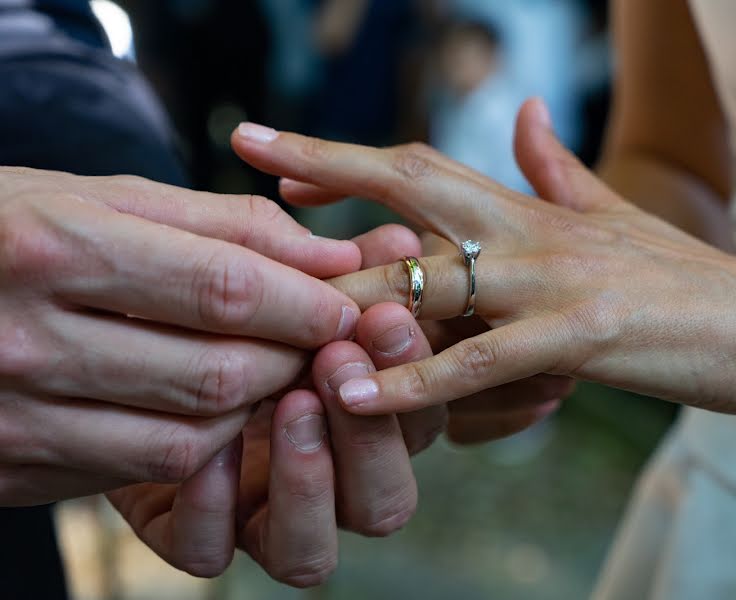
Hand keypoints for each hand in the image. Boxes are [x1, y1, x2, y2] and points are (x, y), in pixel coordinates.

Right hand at [0, 167, 360, 504]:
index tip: (345, 304)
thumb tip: (331, 254)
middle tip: (321, 341)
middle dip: (293, 360)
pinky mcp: (17, 468)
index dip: (305, 302)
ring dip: (255, 409)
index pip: (224, 289)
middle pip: (218, 374)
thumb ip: (224, 223)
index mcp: (51, 246)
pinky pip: (145, 469)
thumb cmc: (12, 229)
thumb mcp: (102, 197)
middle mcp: (27, 340)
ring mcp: (16, 417)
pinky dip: (202, 440)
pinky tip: (210, 402)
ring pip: (190, 439)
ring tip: (271, 368)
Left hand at [107, 224, 438, 584]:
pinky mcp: (189, 530)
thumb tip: (401, 243)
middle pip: (383, 504)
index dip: (411, 374)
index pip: (415, 417)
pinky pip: (213, 550)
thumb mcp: (266, 267)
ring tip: (291, 406)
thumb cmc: (210, 297)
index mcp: (356, 417)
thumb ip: (330, 265)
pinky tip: (208, 444)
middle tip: (334, 361)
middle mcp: (319, 477)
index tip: (385, 317)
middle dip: (371, 436)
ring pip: (311, 553)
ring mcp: (256, 512)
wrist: (106, 328)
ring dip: (310, 483)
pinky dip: (214, 505)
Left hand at [232, 102, 735, 416]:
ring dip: (354, 301)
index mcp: (529, 207)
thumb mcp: (612, 214)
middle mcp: (531, 231)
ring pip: (433, 281)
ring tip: (284, 323)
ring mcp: (554, 281)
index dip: (344, 158)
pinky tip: (361, 395)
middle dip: (326, 183)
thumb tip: (524, 111)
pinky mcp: (583, 337)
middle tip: (248, 191)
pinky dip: (417, 381)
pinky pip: (480, 361)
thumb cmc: (681, 278)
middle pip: (412, 192)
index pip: (421, 164)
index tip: (274, 154)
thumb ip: (555, 168)